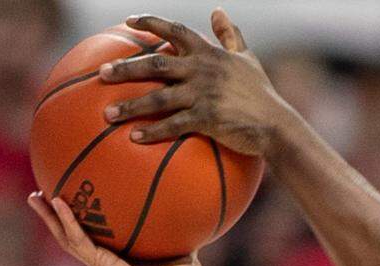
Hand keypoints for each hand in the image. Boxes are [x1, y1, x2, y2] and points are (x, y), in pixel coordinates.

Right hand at [28, 192, 200, 265]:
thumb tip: (195, 223)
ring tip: (35, 197)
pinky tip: (58, 202)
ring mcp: (101, 265)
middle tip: (42, 196)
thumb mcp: (185, 258)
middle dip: (56, 218)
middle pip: (74, 236)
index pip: (98, 238)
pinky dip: (68, 221)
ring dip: (50, 217)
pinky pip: (79, 239)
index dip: (86, 223)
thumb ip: (183, 240)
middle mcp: (107, 262)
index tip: (78, 203)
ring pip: (67, 238)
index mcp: (122, 261)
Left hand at [100, 10, 289, 155]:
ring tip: (107, 113)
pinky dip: (153, 131)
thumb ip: (230, 35)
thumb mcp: (247, 59)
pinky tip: (135, 138)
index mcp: (209, 53)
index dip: (150, 24)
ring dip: (130, 106)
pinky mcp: (207, 119)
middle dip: (125, 69)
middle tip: (102, 74)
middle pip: (155, 65)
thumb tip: (219, 10)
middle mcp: (201, 70)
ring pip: (158, 98)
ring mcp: (203, 95)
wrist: (277, 124)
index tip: (127, 22)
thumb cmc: (262, 93)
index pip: (174, 31)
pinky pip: (174, 125)